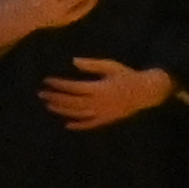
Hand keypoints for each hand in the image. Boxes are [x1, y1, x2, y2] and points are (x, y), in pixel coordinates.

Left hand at [41, 56, 179, 127]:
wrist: (147, 92)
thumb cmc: (127, 76)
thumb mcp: (111, 66)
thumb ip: (92, 65)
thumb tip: (73, 61)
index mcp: (100, 88)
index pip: (74, 88)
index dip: (59, 85)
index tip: (47, 81)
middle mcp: (100, 103)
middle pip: (73, 102)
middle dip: (56, 98)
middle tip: (41, 94)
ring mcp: (104, 113)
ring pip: (79, 114)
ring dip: (63, 111)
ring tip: (48, 105)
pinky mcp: (108, 120)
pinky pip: (92, 125)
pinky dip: (79, 126)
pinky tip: (67, 125)